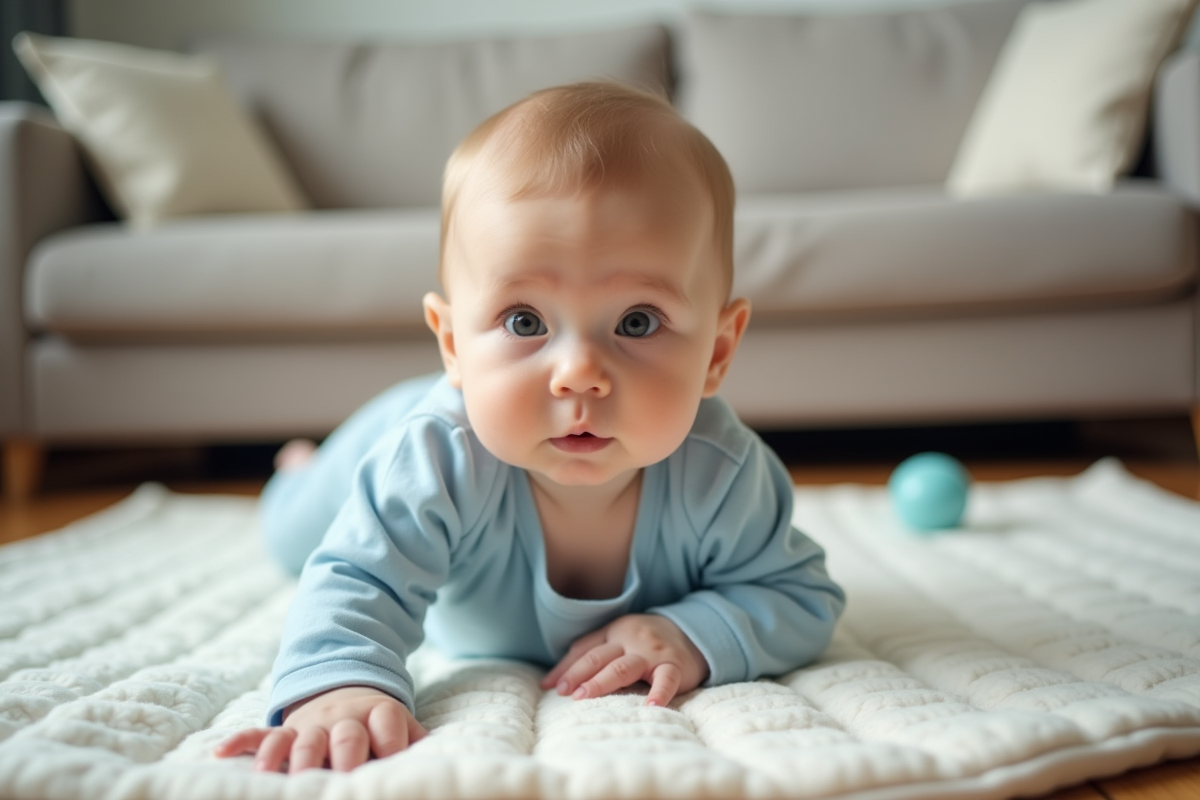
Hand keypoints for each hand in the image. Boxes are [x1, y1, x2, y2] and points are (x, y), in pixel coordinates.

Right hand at [213, 686, 425, 772]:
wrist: (345, 688)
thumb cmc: (379, 723)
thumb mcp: (402, 725)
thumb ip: (417, 743)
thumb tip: (436, 768)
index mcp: (380, 714)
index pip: (388, 725)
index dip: (390, 745)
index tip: (387, 768)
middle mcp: (344, 718)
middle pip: (344, 735)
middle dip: (342, 756)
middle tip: (340, 780)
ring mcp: (310, 724)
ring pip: (301, 739)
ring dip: (294, 757)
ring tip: (285, 779)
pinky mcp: (284, 730)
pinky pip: (260, 734)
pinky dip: (241, 742)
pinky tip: (222, 753)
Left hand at [540, 614, 708, 706]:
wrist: (693, 632)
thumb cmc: (645, 643)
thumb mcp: (618, 641)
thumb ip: (588, 656)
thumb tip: (549, 683)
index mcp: (614, 632)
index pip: (585, 649)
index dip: (566, 667)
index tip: (549, 686)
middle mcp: (630, 639)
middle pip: (600, 657)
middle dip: (579, 674)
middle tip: (564, 693)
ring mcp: (652, 652)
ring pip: (624, 666)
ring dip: (603, 682)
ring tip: (585, 697)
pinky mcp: (674, 665)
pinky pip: (665, 680)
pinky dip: (658, 693)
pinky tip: (650, 707)